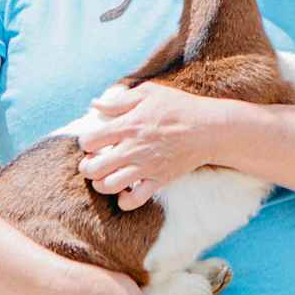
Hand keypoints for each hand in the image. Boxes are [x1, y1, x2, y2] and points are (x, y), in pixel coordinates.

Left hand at [77, 82, 217, 210]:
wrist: (208, 128)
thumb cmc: (179, 107)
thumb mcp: (149, 93)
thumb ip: (119, 100)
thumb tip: (94, 104)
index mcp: (128, 125)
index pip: (90, 141)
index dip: (86, 143)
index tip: (93, 141)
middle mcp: (133, 149)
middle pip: (94, 168)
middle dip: (87, 167)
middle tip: (95, 162)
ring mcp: (145, 167)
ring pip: (108, 186)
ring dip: (101, 183)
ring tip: (106, 176)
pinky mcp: (158, 181)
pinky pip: (133, 201)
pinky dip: (124, 200)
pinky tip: (124, 191)